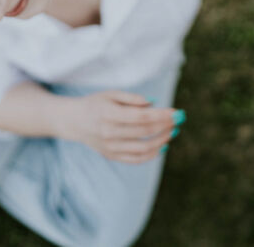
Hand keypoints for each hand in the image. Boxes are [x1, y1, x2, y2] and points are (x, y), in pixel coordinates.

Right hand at [60, 91, 182, 163]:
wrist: (74, 121)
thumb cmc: (96, 104)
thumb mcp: (111, 94)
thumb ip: (132, 98)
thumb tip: (154, 104)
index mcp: (108, 114)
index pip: (141, 117)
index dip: (161, 115)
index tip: (176, 112)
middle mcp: (109, 133)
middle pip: (144, 132)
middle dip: (165, 126)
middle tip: (179, 120)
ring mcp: (110, 147)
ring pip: (143, 148)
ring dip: (162, 140)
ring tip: (172, 132)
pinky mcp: (112, 156)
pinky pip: (136, 159)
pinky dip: (151, 155)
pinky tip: (162, 146)